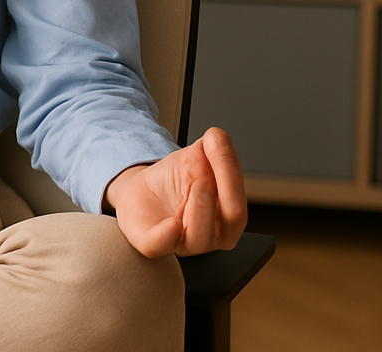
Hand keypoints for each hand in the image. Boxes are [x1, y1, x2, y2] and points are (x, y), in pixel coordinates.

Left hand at [103, 126, 245, 257]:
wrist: (142, 189)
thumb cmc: (176, 177)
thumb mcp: (197, 154)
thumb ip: (214, 144)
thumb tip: (219, 137)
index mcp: (227, 214)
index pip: (239, 205)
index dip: (231, 173)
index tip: (218, 146)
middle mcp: (212, 234)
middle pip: (231, 222)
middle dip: (224, 195)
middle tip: (208, 176)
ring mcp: (183, 242)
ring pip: (200, 239)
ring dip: (200, 210)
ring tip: (194, 185)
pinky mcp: (152, 243)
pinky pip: (161, 245)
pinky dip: (167, 235)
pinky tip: (172, 225)